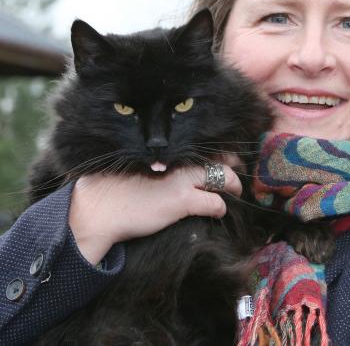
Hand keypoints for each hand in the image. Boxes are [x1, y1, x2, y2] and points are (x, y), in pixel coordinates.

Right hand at [68, 165, 241, 264]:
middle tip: (238, 176)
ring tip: (235, 191)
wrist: (100, 209)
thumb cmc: (113, 190)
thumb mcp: (138, 169)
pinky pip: (214, 203)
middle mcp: (178, 163)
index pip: (204, 148)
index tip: (229, 160)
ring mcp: (182, 181)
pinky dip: (220, 208)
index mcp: (169, 154)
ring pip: (222, 178)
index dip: (221, 154)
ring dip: (232, 186)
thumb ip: (160, 165)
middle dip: (233, 168)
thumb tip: (172, 170)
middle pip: (218, 160)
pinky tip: (219, 211)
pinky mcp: (182, 202)